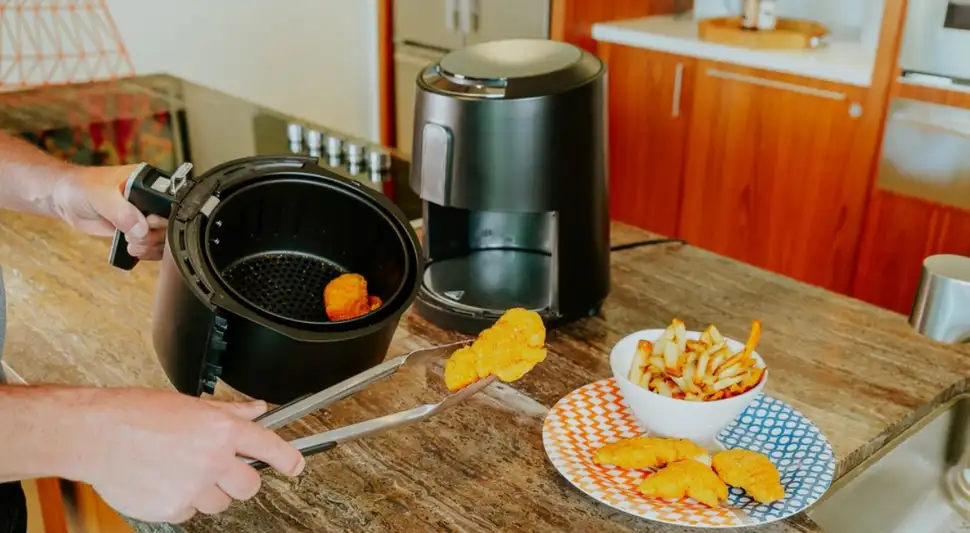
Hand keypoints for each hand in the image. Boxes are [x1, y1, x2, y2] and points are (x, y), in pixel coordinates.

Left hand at [52, 165, 166, 259]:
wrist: (65, 199)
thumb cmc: (80, 187)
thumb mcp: (100, 195)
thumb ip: (121, 211)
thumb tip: (141, 229)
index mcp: (149, 182)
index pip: (171, 202)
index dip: (163, 218)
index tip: (148, 223)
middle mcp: (151, 198)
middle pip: (170, 222)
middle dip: (155, 235)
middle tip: (134, 237)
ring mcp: (145, 215)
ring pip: (164, 236)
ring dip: (150, 246)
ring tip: (131, 244)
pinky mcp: (137, 229)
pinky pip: (152, 244)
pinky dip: (147, 251)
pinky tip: (134, 250)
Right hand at [75, 388, 304, 523]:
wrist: (95, 434)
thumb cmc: (136, 414)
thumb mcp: (191, 405)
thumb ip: (230, 411)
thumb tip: (257, 408)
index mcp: (221, 429)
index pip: (270, 447)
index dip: (289, 459)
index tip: (295, 466)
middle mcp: (213, 458)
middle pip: (250, 485)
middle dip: (240, 480)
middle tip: (220, 470)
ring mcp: (194, 486)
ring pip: (220, 502)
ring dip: (209, 492)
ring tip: (181, 471)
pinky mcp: (173, 507)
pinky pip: (190, 512)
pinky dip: (181, 501)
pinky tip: (163, 481)